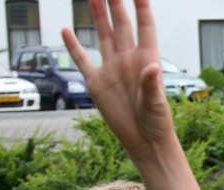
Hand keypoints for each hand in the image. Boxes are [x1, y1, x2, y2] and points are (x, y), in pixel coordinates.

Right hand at [61, 0, 174, 161]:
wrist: (144, 141)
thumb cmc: (157, 122)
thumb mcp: (156, 103)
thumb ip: (152, 85)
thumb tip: (151, 67)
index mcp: (147, 60)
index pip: (145, 27)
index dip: (142, 7)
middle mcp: (128, 60)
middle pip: (121, 24)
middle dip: (115, 3)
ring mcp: (111, 69)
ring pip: (103, 35)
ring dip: (98, 15)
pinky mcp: (96, 83)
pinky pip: (82, 60)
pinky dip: (73, 46)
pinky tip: (66, 30)